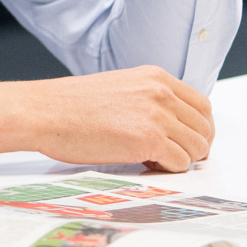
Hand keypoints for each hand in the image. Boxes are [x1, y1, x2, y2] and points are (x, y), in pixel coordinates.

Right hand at [0, 66, 214, 172]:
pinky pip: (180, 163)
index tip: (190, 140)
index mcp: (155, 77)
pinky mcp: (148, 140)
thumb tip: (169, 125)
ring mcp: (156, 116)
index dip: (201, 128)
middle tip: (176, 157)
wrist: (42, 111)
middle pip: (204, 128)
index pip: (202, 106)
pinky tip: (145, 164)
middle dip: (195, 148)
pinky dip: (168, 170)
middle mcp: (161, 93)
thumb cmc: (69, 104)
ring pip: (197, 148)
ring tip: (154, 161)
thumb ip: (148, 99)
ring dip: (181, 160)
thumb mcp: (119, 88)